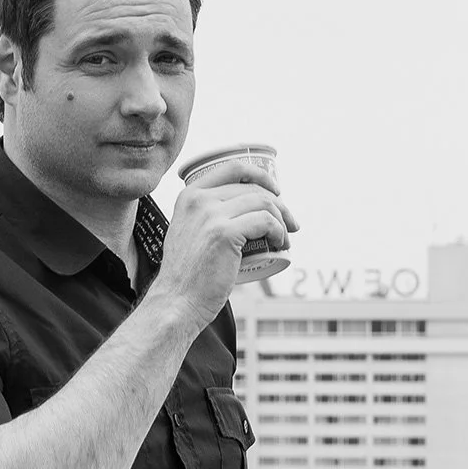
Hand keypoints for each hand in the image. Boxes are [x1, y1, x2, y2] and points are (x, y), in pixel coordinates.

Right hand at [149, 158, 299, 324]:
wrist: (177, 301)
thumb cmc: (187, 274)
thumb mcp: (188, 232)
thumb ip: (204, 217)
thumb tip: (239, 212)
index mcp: (189, 195)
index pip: (232, 168)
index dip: (260, 175)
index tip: (276, 191)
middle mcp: (198, 200)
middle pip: (253, 188)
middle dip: (279, 204)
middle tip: (290, 223)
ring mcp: (211, 215)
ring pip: (263, 203)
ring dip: (282, 219)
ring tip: (285, 238)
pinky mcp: (225, 233)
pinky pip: (265, 221)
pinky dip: (279, 231)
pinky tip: (280, 242)